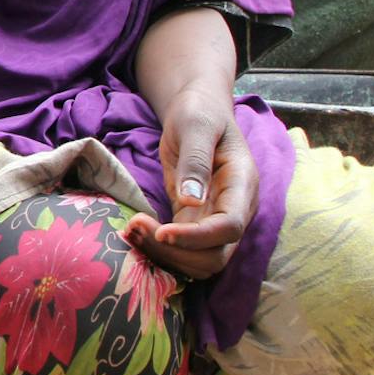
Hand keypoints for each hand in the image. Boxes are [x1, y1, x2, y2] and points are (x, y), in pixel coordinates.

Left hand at [122, 87, 258, 281]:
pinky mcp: (194, 223)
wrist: (197, 113)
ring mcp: (215, 220)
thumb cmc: (199, 112)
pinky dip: (158, 249)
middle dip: (176, 252)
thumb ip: (195, 161)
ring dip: (165, 256)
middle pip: (215, 256)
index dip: (197, 238)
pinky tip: (134, 231)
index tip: (162, 231)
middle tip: (136, 228)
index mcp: (242, 185)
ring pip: (199, 261)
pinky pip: (182, 251)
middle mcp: (235, 209)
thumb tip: (191, 200)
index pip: (230, 227)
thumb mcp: (195, 126)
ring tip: (131, 230)